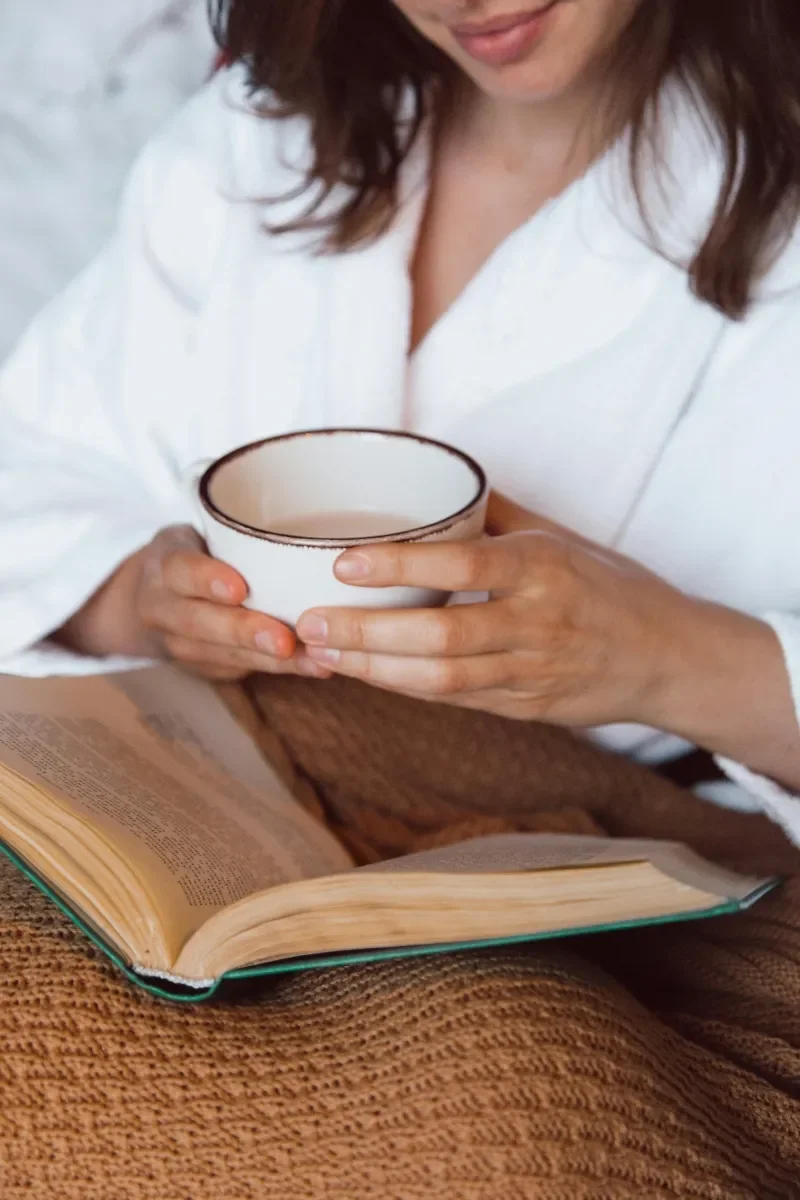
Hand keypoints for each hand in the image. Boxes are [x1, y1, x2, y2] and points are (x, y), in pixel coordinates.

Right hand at [58, 525, 332, 681]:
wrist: (157, 595)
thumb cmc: (199, 552)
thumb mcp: (200, 531)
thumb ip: (236, 530)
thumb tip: (313, 530)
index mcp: (164, 566)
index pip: (180, 571)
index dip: (207, 580)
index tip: (238, 588)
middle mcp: (163, 609)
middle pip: (200, 623)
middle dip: (245, 632)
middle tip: (285, 640)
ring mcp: (180, 644)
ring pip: (223, 655)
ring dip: (272, 660)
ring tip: (315, 658)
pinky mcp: (204, 667)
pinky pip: (242, 670)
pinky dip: (282, 669)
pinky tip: (315, 666)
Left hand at [294, 495, 723, 727]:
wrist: (668, 657)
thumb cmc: (612, 587)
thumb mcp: (563, 536)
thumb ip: (496, 514)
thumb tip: (432, 478)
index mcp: (544, 567)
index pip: (463, 565)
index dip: (399, 566)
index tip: (343, 560)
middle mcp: (535, 623)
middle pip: (439, 636)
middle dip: (365, 634)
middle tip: (308, 622)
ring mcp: (529, 672)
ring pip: (439, 678)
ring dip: (373, 669)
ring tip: (321, 653)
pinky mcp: (523, 707)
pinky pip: (453, 699)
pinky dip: (403, 688)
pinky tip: (363, 674)